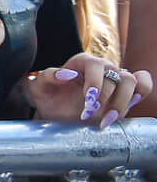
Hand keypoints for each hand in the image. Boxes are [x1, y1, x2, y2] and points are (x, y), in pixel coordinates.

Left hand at [22, 54, 149, 126]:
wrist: (55, 112)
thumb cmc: (47, 97)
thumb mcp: (37, 88)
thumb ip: (47, 77)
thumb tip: (68, 74)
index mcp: (81, 63)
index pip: (95, 65)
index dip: (95, 82)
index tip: (89, 100)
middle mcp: (102, 68)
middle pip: (116, 75)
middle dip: (105, 98)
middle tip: (90, 115)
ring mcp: (115, 80)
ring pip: (132, 81)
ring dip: (122, 102)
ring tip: (107, 119)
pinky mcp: (125, 93)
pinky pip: (143, 84)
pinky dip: (142, 92)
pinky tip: (129, 105)